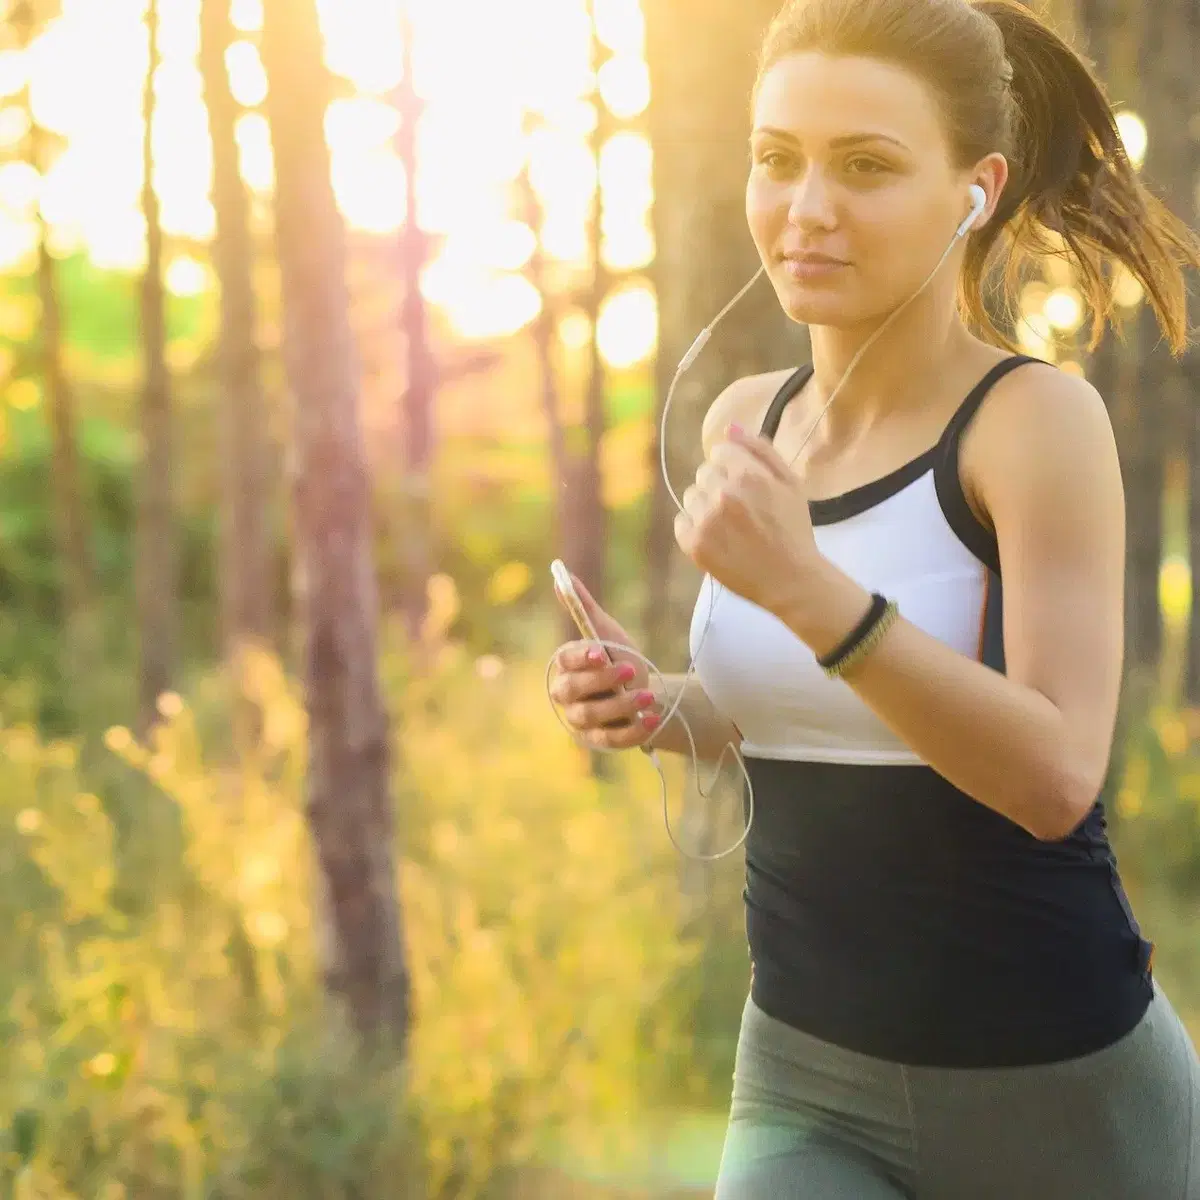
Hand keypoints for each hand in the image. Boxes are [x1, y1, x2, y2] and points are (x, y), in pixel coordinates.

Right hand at [549, 573, 662, 749]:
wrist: (645, 692)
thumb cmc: (619, 659)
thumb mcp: (608, 633)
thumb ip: (584, 608)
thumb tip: (561, 574)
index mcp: (567, 667)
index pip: (565, 662)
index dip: (581, 658)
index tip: (600, 652)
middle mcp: (567, 696)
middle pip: (572, 691)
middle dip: (601, 681)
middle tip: (630, 669)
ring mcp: (582, 721)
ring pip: (592, 716)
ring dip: (620, 706)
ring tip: (647, 696)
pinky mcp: (600, 741)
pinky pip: (612, 739)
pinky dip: (632, 731)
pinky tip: (651, 718)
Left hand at [674, 423, 820, 614]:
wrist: (790, 579)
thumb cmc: (793, 529)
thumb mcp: (790, 482)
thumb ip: (760, 450)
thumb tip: (729, 427)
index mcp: (748, 474)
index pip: (719, 452)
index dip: (733, 468)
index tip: (746, 487)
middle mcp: (723, 494)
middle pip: (703, 473)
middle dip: (719, 486)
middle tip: (741, 510)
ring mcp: (706, 520)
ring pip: (691, 496)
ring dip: (705, 506)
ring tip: (730, 526)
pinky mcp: (694, 544)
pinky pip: (681, 522)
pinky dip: (694, 528)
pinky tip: (718, 539)